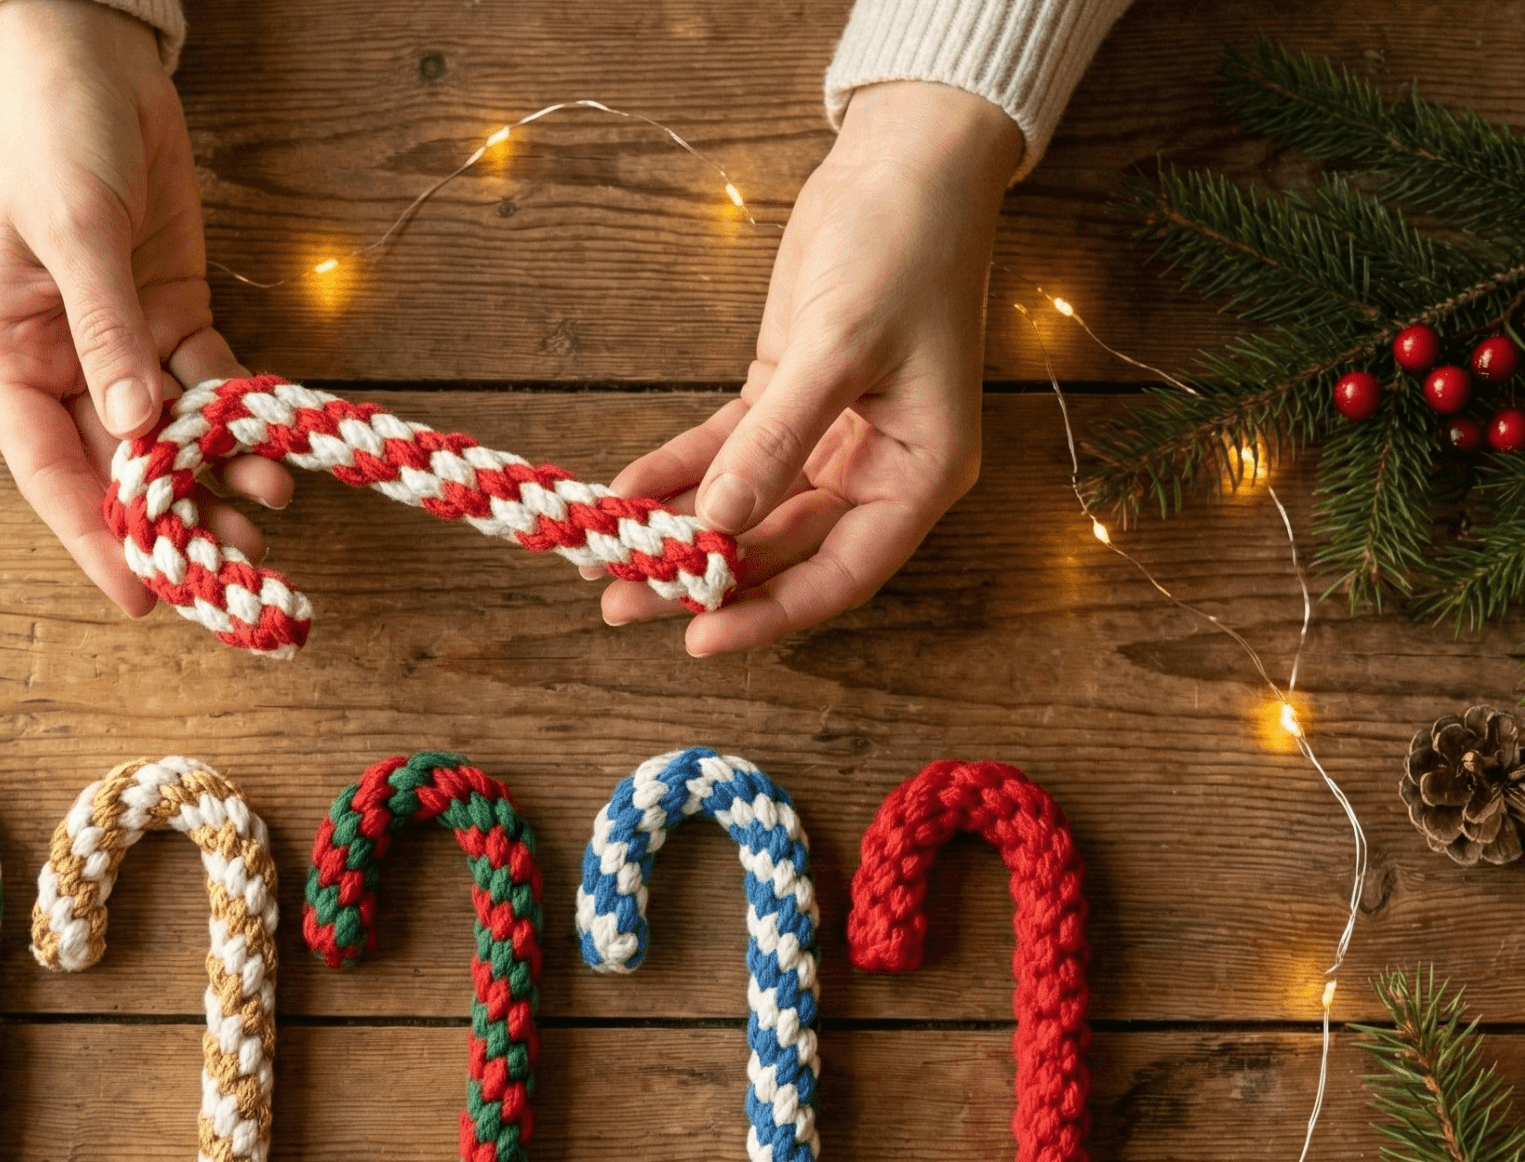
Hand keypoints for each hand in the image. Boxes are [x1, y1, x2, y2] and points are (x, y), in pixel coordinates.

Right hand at [0, 0, 288, 615]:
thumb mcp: (73, 229)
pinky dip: (237, 420)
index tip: (144, 594)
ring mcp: (118, 341)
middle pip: (115, 464)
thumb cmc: (49, 133)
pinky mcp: (169, 312)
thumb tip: (135, 426)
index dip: (96, 535)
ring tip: (265, 520)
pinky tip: (273, 454)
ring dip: (213, 478)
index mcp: (6, 353)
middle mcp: (59, 361)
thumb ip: (106, 328)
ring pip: (169, 435)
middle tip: (231, 567)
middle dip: (172, 518)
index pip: (49, 467)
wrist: (86, 54)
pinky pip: (205, 384)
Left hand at [600, 81, 1021, 652]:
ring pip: (747, 508)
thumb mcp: (840, 347)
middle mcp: (877, 466)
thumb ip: (776, 439)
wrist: (906, 161)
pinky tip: (622, 493)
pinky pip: (725, 452)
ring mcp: (829, 435)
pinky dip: (675, 472)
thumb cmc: (903, 248)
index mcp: (920, 472)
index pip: (840, 572)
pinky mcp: (786, 395)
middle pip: (783, 550)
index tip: (696, 638)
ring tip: (605, 565)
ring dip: (679, 533)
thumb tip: (719, 522)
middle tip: (621, 604)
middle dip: (703, 578)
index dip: (769, 613)